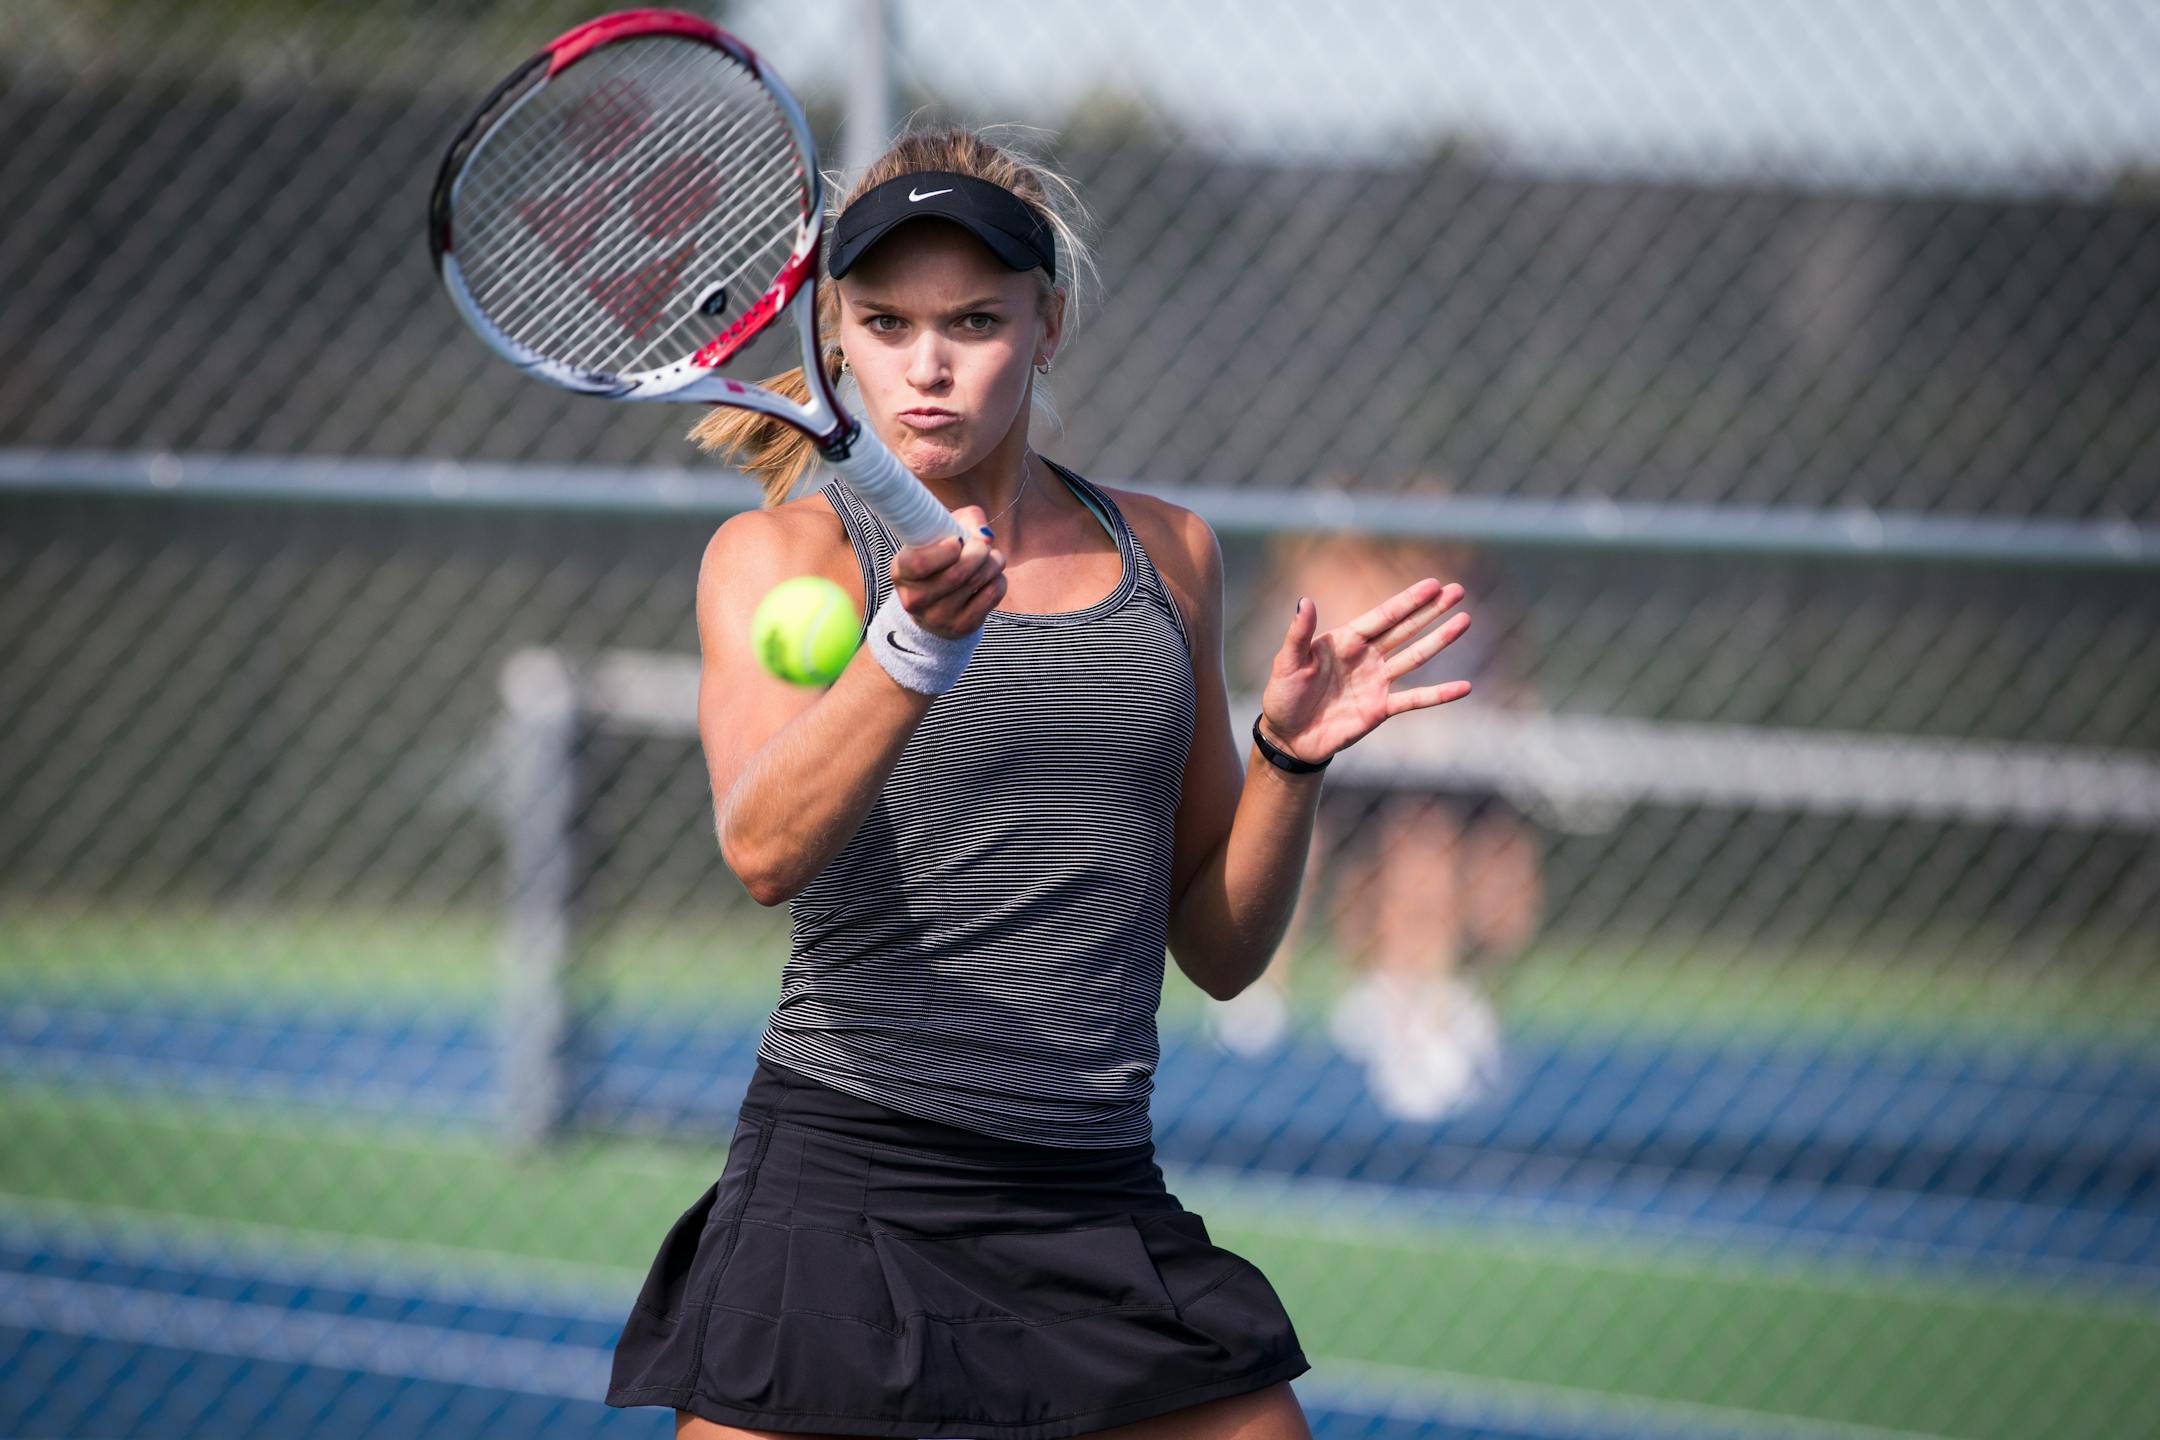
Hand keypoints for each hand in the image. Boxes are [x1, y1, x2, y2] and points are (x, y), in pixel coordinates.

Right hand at [891, 506, 1006, 639]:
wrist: (937, 605)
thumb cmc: (940, 558)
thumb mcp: (942, 532)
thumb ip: (965, 520)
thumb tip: (986, 536)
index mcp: (901, 572)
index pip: (920, 564)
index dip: (946, 549)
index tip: (957, 541)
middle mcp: (915, 600)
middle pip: (956, 574)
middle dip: (979, 551)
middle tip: (982, 546)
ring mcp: (938, 617)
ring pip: (977, 582)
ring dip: (994, 562)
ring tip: (992, 557)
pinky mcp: (962, 626)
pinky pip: (991, 595)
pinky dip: (999, 579)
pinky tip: (993, 576)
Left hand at [1259, 578, 1471, 764]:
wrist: (1288, 738)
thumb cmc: (1283, 696)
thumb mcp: (1287, 662)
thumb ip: (1299, 633)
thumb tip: (1304, 600)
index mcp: (1346, 640)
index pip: (1382, 616)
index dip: (1408, 601)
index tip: (1433, 585)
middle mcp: (1366, 657)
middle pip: (1405, 629)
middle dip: (1432, 610)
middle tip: (1458, 590)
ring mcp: (1376, 682)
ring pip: (1415, 656)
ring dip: (1440, 639)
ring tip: (1464, 620)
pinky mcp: (1381, 709)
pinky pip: (1415, 700)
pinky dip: (1439, 694)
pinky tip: (1464, 687)